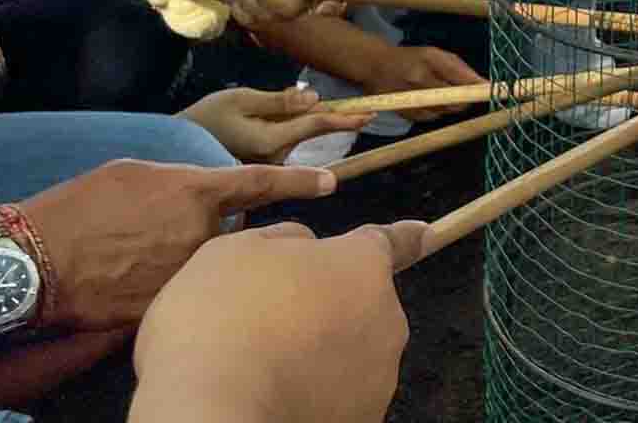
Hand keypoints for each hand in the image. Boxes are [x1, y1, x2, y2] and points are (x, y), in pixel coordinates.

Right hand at [19, 159, 335, 329]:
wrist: (34, 264)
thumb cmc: (78, 208)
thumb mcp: (133, 175)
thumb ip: (180, 183)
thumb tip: (199, 194)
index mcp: (196, 193)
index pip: (261, 183)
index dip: (300, 181)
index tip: (331, 182)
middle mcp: (204, 236)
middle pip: (237, 238)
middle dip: (221, 240)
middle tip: (163, 239)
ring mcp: (189, 277)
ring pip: (213, 272)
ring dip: (195, 270)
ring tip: (140, 265)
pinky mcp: (170, 312)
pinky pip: (190, 303)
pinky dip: (177, 299)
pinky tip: (141, 292)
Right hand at [131, 221, 425, 422]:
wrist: (213, 412)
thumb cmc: (220, 320)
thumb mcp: (237, 251)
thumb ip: (285, 241)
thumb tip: (307, 249)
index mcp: (362, 266)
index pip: (391, 243)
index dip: (405, 237)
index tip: (424, 233)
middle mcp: (386, 317)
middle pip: (361, 303)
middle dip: (328, 306)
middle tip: (270, 321)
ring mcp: (380, 374)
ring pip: (352, 352)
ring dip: (321, 352)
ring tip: (263, 364)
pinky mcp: (365, 417)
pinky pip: (340, 394)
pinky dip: (315, 393)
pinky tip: (273, 393)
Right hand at [179, 87, 372, 163]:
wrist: (173, 148)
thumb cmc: (203, 119)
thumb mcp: (239, 99)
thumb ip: (278, 101)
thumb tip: (314, 98)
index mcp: (269, 141)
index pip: (314, 125)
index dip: (344, 117)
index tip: (369, 114)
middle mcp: (273, 159)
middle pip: (309, 130)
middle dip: (328, 117)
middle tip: (360, 110)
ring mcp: (268, 166)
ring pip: (295, 136)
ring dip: (297, 120)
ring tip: (264, 110)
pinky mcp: (262, 167)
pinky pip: (283, 143)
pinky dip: (282, 127)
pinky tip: (257, 122)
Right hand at [366, 45, 484, 122]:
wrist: (375, 66)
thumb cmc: (411, 57)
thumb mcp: (435, 54)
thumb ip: (460, 69)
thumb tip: (485, 85)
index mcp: (430, 60)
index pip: (461, 77)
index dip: (477, 88)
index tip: (491, 91)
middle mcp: (419, 79)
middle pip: (456, 100)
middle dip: (466, 99)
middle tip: (468, 95)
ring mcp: (411, 98)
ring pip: (445, 111)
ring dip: (452, 106)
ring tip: (442, 94)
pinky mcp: (405, 113)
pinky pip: (432, 118)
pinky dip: (437, 112)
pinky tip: (431, 102)